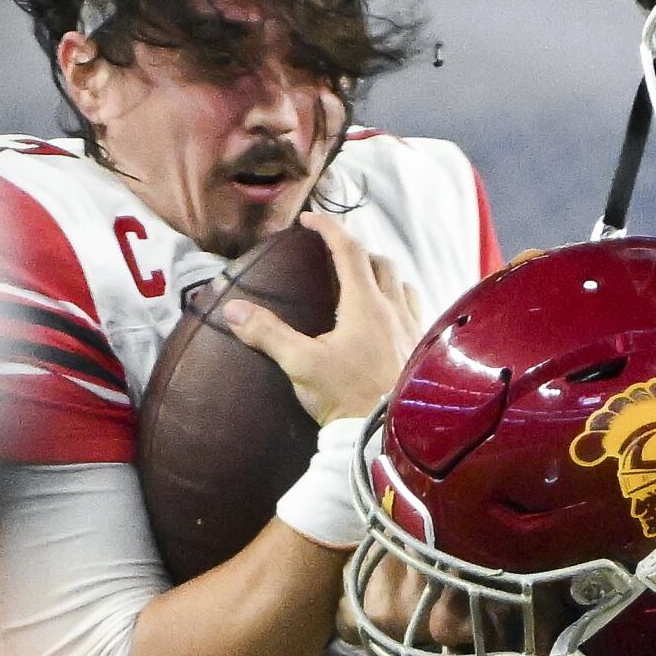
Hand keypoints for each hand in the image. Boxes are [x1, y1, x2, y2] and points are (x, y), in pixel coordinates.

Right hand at [224, 212, 422, 424]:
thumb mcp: (301, 364)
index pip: (348, 250)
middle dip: (357, 252)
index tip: (310, 220)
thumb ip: (268, 334)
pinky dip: (400, 303)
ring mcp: (412, 330)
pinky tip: (389, 323)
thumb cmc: (348, 398)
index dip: (328, 229)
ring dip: (384, 277)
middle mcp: (394, 310)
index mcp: (365, 305)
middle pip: (380, 263)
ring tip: (365, 285)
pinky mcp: (421, 351)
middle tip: (334, 257)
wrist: (388, 435)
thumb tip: (234, 309)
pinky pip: (416, 312)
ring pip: (403, 285)